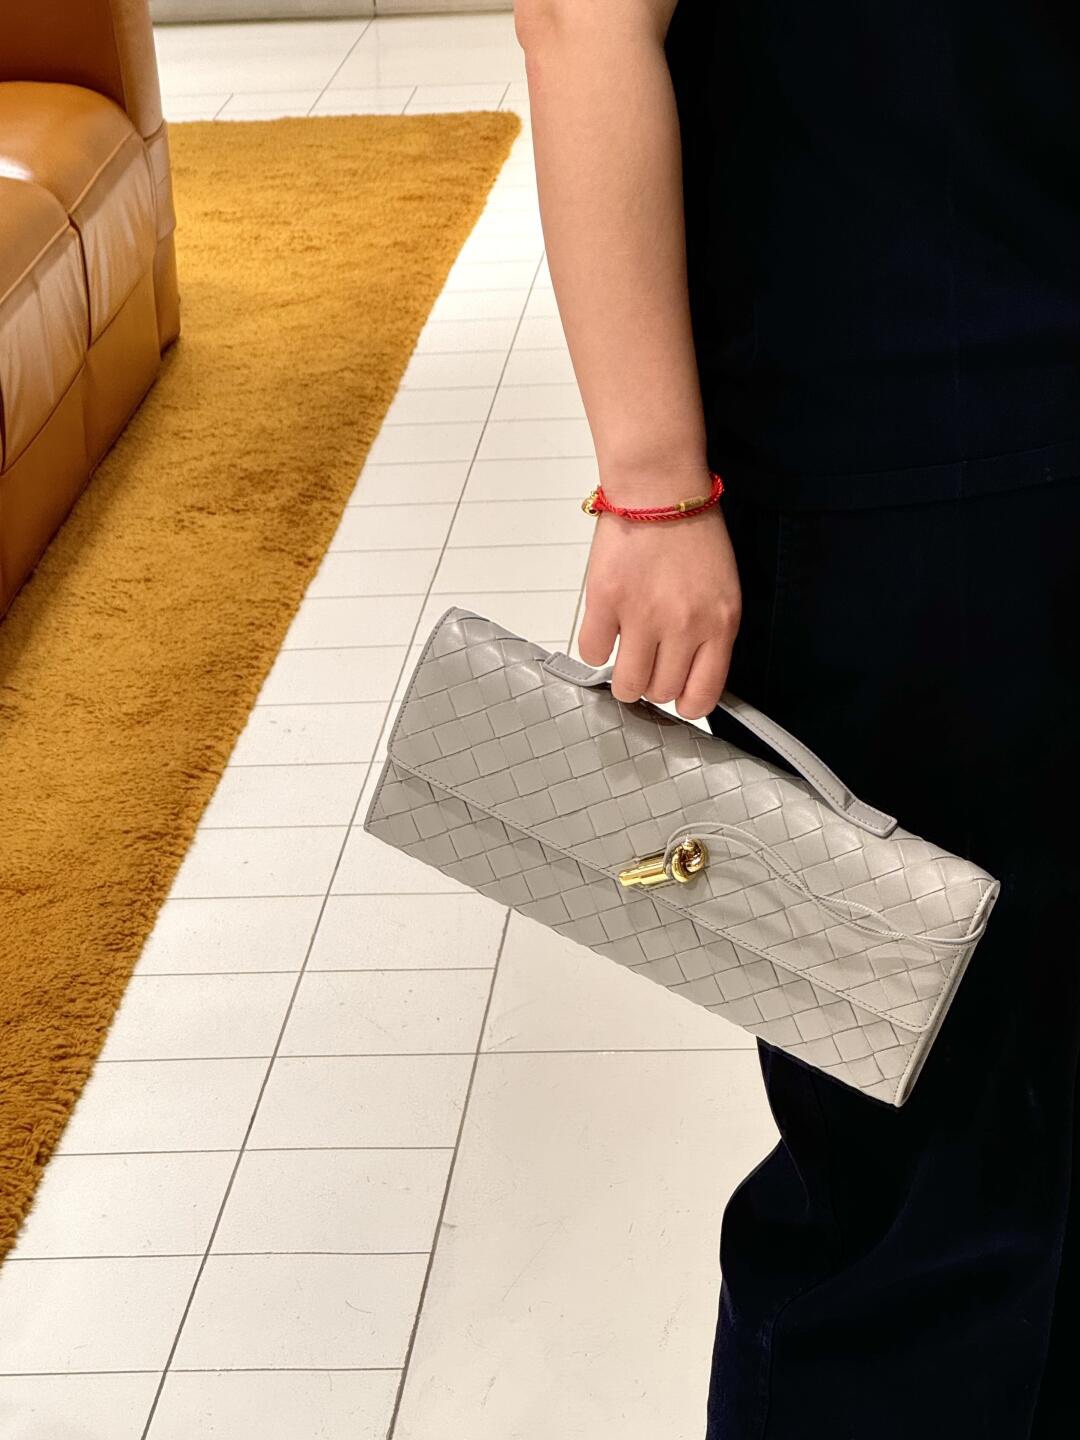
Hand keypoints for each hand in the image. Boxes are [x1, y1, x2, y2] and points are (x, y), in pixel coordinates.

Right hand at [577, 498, 741, 720]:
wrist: (659, 488)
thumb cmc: (692, 533)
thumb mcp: (722, 590)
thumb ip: (710, 633)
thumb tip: (689, 674)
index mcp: (719, 624)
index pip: (703, 695)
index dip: (686, 702)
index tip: (677, 693)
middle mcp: (684, 626)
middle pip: (661, 692)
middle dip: (653, 682)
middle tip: (648, 660)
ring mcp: (643, 615)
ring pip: (627, 684)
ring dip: (624, 675)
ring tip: (626, 651)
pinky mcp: (607, 601)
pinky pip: (593, 653)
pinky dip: (597, 647)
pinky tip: (607, 628)